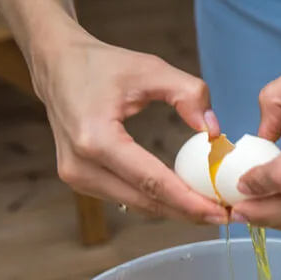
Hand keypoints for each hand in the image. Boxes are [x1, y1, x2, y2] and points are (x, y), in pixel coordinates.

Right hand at [30, 24, 228, 223]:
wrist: (56, 65)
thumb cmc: (101, 64)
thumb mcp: (150, 68)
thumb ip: (189, 93)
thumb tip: (214, 132)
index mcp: (96, 138)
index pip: (150, 180)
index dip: (188, 200)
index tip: (219, 211)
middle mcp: (81, 165)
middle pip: (144, 201)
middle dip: (186, 211)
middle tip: (224, 215)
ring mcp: (75, 176)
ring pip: (134, 204)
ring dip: (172, 209)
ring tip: (209, 208)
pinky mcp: (77, 179)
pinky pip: (123, 196)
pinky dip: (154, 199)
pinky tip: (181, 198)